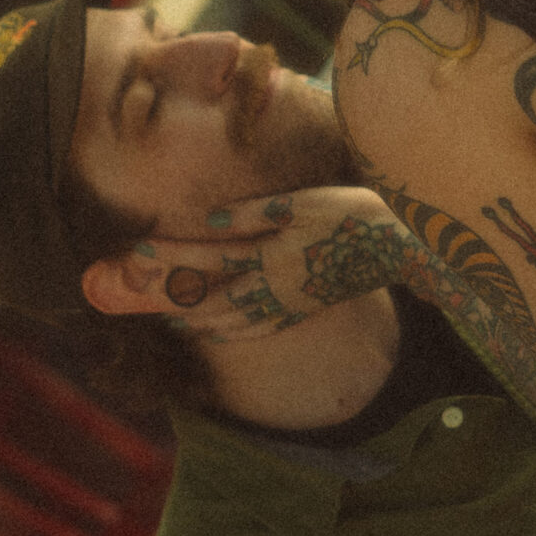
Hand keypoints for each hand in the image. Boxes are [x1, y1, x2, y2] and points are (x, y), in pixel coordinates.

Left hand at [123, 186, 426, 340]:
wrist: (396, 245)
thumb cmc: (348, 214)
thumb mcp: (301, 204)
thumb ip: (255, 213)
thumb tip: (211, 218)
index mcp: (269, 256)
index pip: (208, 258)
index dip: (172, 256)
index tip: (139, 253)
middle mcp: (274, 286)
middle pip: (213, 297)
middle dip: (176, 297)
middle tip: (144, 296)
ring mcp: (290, 302)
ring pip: (234, 319)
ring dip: (200, 320)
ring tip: (173, 320)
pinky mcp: (304, 307)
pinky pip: (261, 328)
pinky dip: (234, 332)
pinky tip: (221, 331)